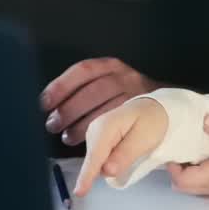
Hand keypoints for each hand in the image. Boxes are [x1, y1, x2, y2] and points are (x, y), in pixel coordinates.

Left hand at [40, 57, 161, 145]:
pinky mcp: (142, 113)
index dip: (62, 85)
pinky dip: (100, 135)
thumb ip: (84, 90)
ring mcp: (136, 95)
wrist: (163, 105)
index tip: (45, 102)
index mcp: (111, 65)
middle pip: (94, 91)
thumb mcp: (107, 82)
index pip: (84, 70)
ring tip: (67, 137)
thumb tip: (50, 108)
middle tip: (53, 125)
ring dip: (83, 126)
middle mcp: (124, 77)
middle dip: (70, 109)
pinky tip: (88, 143)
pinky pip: (119, 124)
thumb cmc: (124, 96)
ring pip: (107, 109)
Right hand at [74, 98, 168, 196]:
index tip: (79, 192)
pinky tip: (124, 151)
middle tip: (134, 154)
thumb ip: (125, 155)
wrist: (151, 108)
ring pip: (97, 162)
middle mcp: (94, 130)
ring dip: (111, 165)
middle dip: (108, 168)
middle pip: (95, 161)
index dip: (87, 175)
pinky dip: (111, 161)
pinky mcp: (97, 140)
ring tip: (132, 150)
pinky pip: (100, 158)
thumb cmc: (151, 122)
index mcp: (105, 127)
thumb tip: (107, 171)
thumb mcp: (144, 139)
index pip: (95, 156)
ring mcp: (94, 135)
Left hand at [167, 114, 208, 195]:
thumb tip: (204, 119)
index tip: (173, 146)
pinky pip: (206, 182)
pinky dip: (199, 170)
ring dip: (188, 170)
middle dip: (177, 168)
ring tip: (189, 147)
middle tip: (178, 146)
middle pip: (185, 185)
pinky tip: (205, 152)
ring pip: (195, 185)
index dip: (172, 165)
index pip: (182, 179)